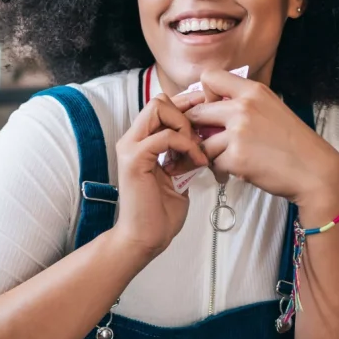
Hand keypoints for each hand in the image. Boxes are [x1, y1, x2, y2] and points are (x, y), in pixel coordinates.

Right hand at [108, 94, 208, 257]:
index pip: (162, 106)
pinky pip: (164, 136)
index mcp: (141, 142)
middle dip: (186, 112)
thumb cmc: (161, 212)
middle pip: (159, 100)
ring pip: (158, 108)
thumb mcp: (180, 175)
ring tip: (197, 150)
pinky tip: (196, 163)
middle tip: (202, 136)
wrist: (146, 238)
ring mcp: (130, 147)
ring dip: (185, 125)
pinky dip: (186, 145)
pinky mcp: (134, 159)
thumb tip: (205, 140)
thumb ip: (185, 154)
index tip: (208, 113)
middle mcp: (132, 140)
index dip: (186, 105)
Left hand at [177, 70, 338, 221]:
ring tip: (227, 161)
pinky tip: (235, 172)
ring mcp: (238, 132)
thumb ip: (244, 103)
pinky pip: (213, 163)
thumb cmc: (294, 143)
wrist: (314, 171)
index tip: (213, 111)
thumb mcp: (272, 108)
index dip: (204, 95)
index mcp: (253, 91)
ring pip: (202, 142)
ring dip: (210, 154)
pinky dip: (221, 170)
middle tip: (210, 141)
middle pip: (196, 112)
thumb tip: (213, 107)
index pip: (209, 77)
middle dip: (198, 130)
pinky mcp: (236, 158)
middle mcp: (243, 107)